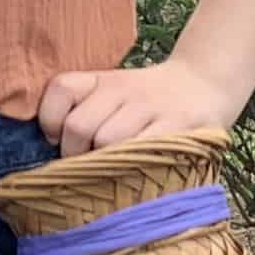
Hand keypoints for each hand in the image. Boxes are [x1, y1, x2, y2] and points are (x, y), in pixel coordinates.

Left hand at [35, 55, 239, 155]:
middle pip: (79, 125)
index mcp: (102, 80)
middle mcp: (123, 89)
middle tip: (85, 168)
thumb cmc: (147, 100)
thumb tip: (50, 150)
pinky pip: (142, 152)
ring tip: (110, 174)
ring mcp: (150, 108)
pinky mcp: (177, 127)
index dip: (50, 119)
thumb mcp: (113, 93)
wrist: (204, 84)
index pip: (61, 89)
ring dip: (102, 166)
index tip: (57, 139)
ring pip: (106, 141)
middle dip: (74, 155)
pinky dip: (131, 169)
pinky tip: (135, 173)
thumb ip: (83, 111)